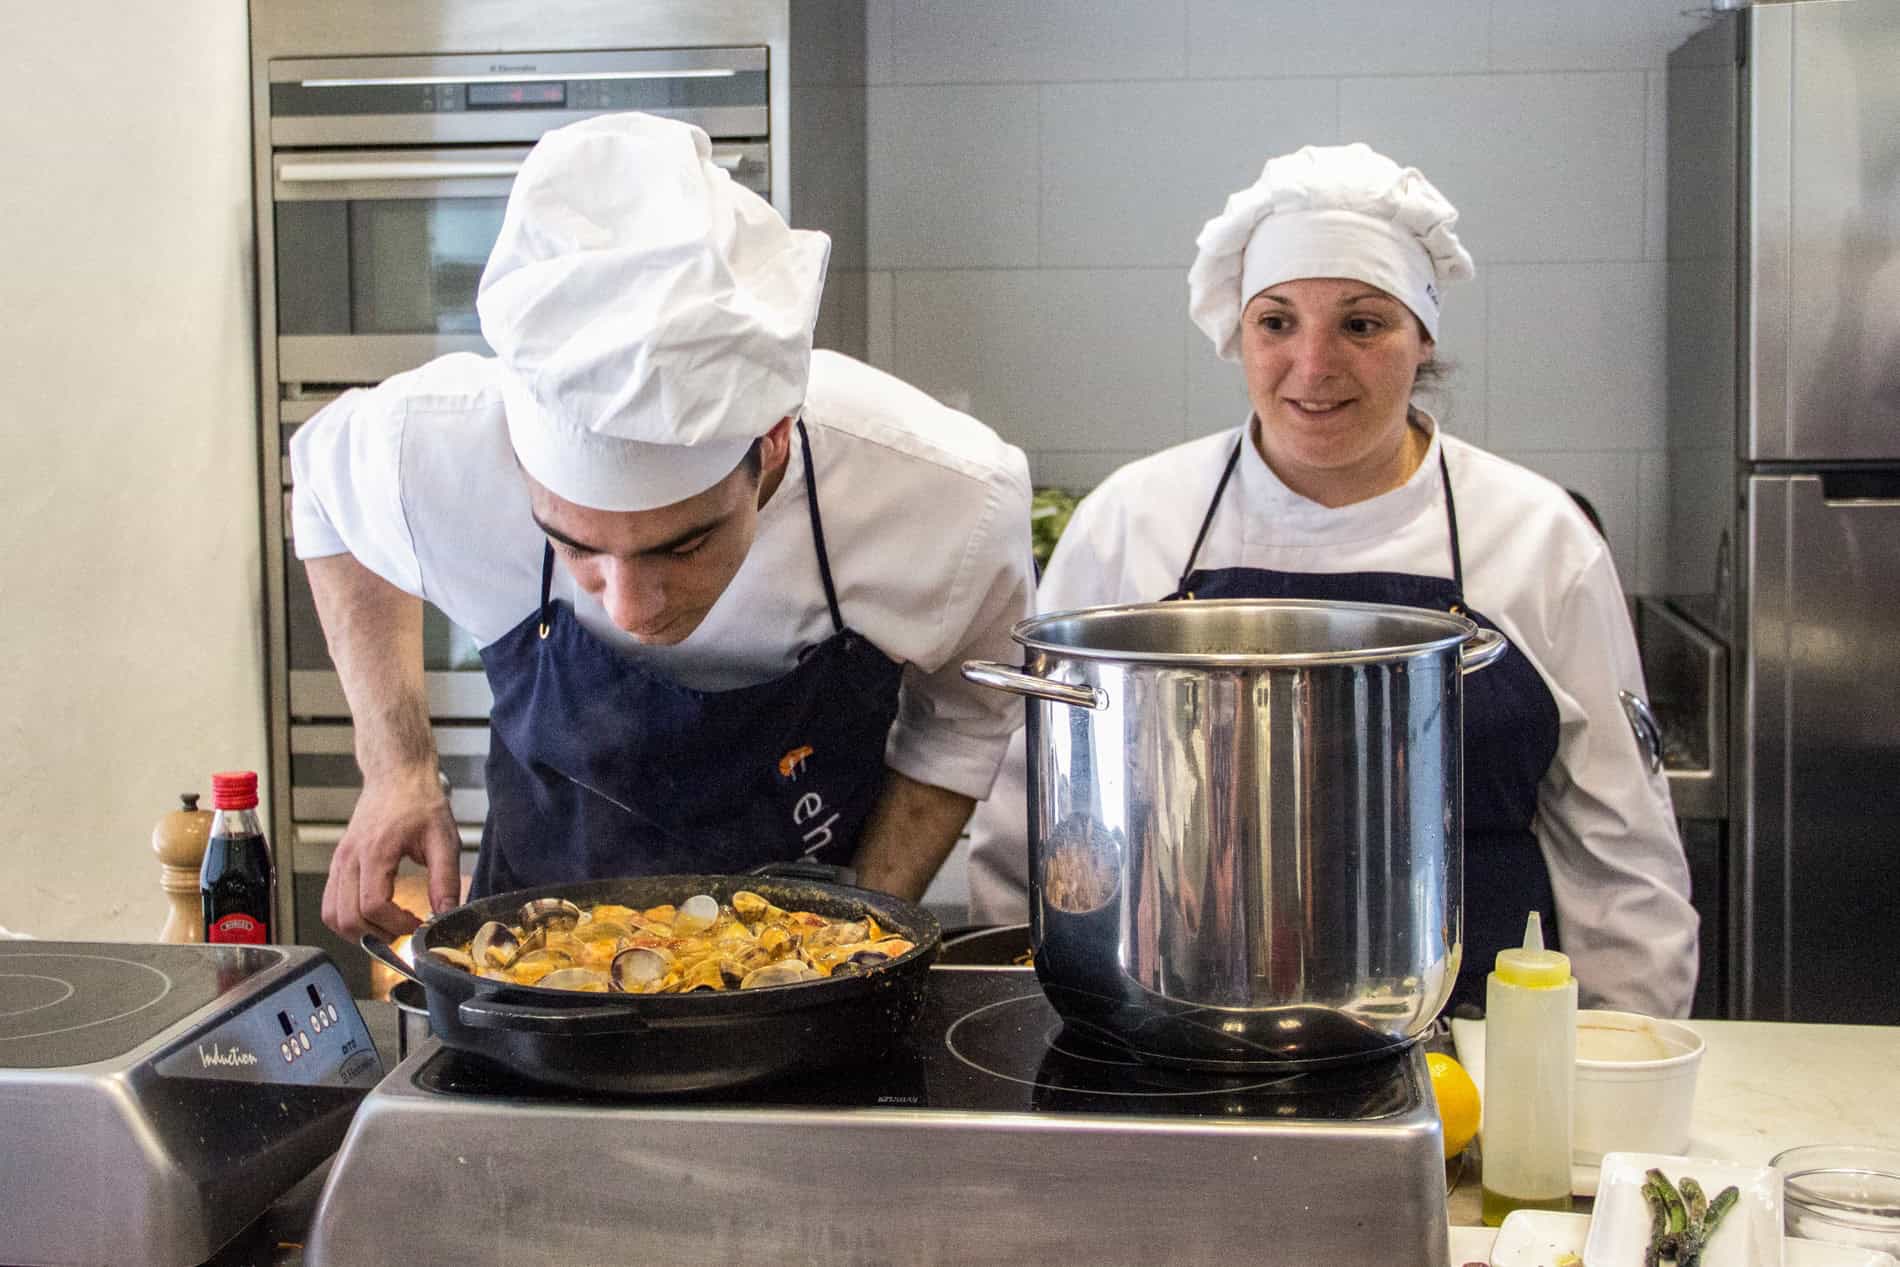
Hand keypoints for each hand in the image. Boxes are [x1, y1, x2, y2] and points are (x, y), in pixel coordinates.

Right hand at [320, 767, 461, 940]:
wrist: (397, 775)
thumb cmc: (420, 802)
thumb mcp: (443, 839)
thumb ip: (445, 879)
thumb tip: (445, 914)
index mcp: (376, 852)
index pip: (372, 905)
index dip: (396, 924)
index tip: (418, 924)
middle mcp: (350, 858)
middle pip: (346, 917)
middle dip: (376, 934)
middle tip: (403, 931)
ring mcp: (340, 861)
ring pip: (331, 914)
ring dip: (357, 931)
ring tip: (388, 928)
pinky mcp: (338, 862)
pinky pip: (330, 902)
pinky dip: (347, 918)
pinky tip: (374, 915)